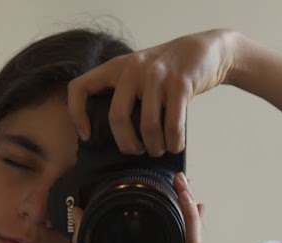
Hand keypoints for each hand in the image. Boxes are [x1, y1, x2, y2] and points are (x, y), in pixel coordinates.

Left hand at [68, 31, 237, 157]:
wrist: (204, 51)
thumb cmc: (167, 74)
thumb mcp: (139, 77)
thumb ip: (124, 97)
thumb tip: (111, 140)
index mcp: (117, 68)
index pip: (80, 87)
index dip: (77, 114)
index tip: (87, 135)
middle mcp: (133, 68)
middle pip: (117, 118)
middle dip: (128, 145)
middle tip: (138, 151)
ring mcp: (157, 74)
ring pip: (147, 126)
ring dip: (155, 147)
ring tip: (159, 149)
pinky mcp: (180, 83)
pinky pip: (172, 125)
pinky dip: (174, 143)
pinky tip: (175, 145)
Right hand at [77, 171, 204, 242]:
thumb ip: (87, 241)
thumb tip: (79, 212)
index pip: (192, 238)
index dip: (189, 209)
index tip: (181, 187)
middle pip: (198, 239)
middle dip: (192, 209)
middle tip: (182, 184)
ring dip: (191, 223)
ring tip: (184, 197)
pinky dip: (186, 239)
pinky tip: (180, 225)